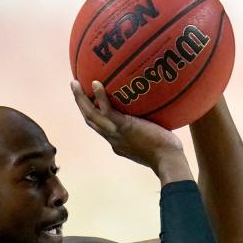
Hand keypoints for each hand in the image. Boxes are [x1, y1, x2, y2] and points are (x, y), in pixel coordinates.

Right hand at [70, 80, 191, 182]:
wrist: (168, 160)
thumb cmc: (167, 154)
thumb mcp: (153, 143)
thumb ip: (150, 132)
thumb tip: (158, 119)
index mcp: (118, 144)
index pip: (101, 129)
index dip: (93, 117)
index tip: (90, 105)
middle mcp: (113, 139)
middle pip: (90, 121)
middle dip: (81, 105)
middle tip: (75, 89)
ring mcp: (116, 133)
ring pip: (91, 115)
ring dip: (80, 99)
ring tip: (75, 83)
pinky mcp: (123, 127)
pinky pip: (107, 110)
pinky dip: (100, 97)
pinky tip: (96, 83)